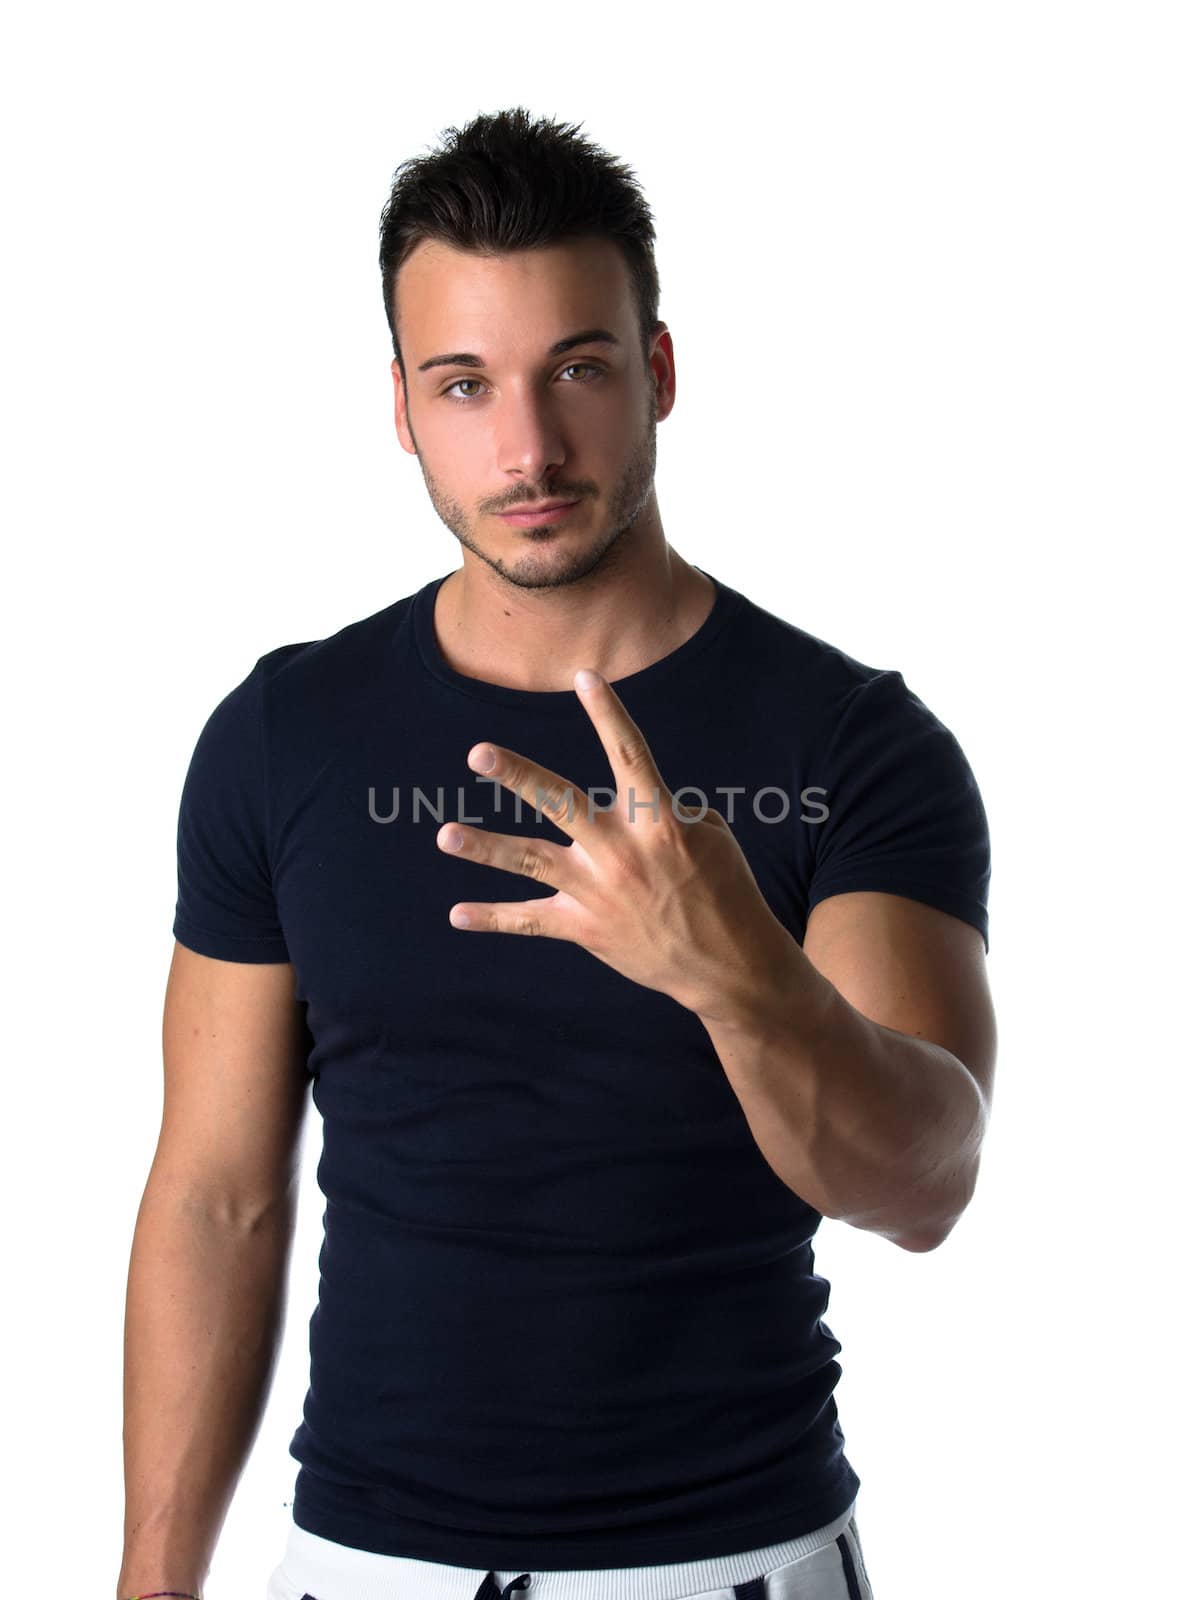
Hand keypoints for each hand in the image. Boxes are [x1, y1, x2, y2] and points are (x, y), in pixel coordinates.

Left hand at [435, 668, 792, 1021]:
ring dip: (485, 848)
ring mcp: (599, 891)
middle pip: (561, 803)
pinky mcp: (586, 928)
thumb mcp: (706, 835)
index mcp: (658, 821)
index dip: (608, 713)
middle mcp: (622, 852)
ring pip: (531, 862)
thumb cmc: (724, 887)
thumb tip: (625, 800)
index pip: (630, 754)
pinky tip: (456, 914)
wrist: (728, 965)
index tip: (585, 676)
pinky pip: (531, 921)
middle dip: (518, 776)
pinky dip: (493, 919)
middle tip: (478, 754)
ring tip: (445, 836)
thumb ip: (659, 810)